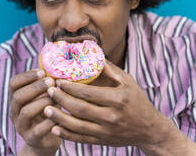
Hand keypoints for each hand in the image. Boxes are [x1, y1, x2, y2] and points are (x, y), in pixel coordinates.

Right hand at [9, 69, 60, 154]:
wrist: (46, 138)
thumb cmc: (46, 110)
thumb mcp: (42, 95)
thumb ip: (44, 82)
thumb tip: (56, 64)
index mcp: (16, 98)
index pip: (13, 83)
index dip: (27, 76)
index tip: (42, 71)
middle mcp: (15, 112)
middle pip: (18, 96)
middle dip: (36, 87)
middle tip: (51, 81)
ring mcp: (21, 126)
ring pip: (26, 111)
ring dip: (43, 101)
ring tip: (57, 97)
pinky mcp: (32, 138)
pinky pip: (39, 129)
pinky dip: (50, 119)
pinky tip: (60, 112)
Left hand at [43, 60, 166, 147]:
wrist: (149, 129)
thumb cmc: (138, 101)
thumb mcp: (128, 81)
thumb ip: (110, 69)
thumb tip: (93, 55)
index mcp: (117, 100)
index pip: (88, 93)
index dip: (71, 88)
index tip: (59, 80)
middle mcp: (111, 117)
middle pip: (80, 109)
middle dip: (62, 100)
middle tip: (49, 91)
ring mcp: (107, 132)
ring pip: (78, 126)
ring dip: (59, 118)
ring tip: (46, 109)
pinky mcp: (104, 142)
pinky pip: (82, 139)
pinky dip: (67, 135)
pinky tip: (55, 128)